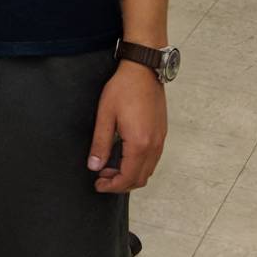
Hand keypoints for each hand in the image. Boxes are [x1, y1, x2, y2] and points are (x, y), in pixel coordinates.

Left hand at [88, 60, 165, 192]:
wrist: (144, 71)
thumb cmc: (123, 89)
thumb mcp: (105, 116)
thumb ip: (100, 143)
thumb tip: (94, 166)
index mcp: (139, 144)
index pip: (128, 177)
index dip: (112, 186)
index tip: (98, 185)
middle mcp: (154, 146)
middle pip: (140, 178)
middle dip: (120, 183)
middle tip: (101, 177)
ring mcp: (160, 140)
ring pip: (148, 171)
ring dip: (130, 175)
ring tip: (110, 167)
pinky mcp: (161, 134)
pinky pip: (152, 160)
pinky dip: (139, 166)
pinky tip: (123, 157)